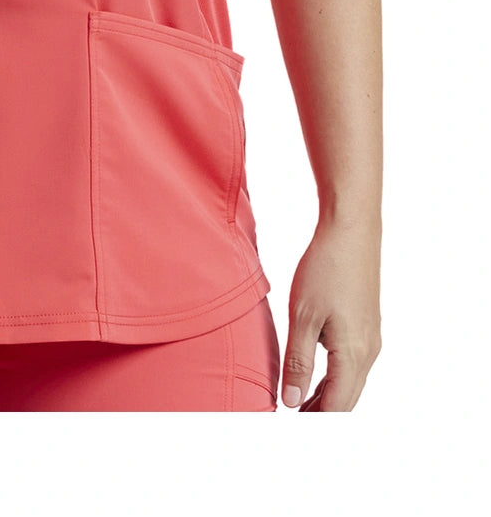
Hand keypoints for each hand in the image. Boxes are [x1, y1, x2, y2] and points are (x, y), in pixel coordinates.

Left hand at [281, 215, 381, 410]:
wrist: (351, 231)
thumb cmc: (325, 269)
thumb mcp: (303, 316)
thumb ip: (297, 362)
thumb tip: (292, 402)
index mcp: (353, 354)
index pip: (336, 407)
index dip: (314, 423)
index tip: (290, 430)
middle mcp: (368, 352)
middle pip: (346, 400)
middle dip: (321, 414)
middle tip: (292, 423)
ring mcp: (371, 338)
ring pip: (350, 383)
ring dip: (327, 396)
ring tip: (298, 404)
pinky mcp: (367, 325)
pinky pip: (352, 364)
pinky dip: (334, 378)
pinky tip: (314, 373)